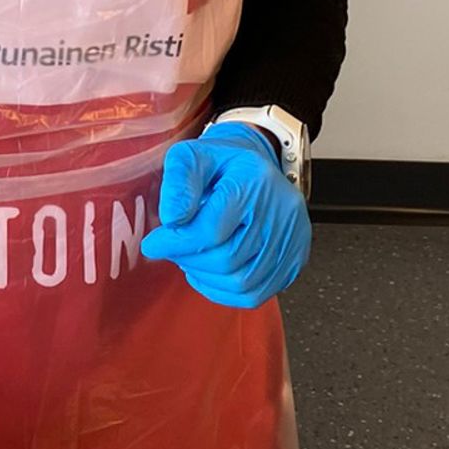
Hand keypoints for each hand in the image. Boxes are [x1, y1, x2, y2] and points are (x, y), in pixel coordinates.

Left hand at [141, 121, 312, 308]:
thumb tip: (171, 219)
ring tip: (193, 256)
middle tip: (174, 248)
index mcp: (254, 180)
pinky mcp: (295, 260)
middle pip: (226, 259)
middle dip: (190, 259)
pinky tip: (211, 272)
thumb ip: (179, 181)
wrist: (260, 166)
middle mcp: (281, 211)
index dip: (175, 243)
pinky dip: (225, 290)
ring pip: (241, 282)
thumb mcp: (193, 154)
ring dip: (206, 276)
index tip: (153, 244)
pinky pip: (255, 294)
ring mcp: (292, 239)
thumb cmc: (223, 163)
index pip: (211, 229)